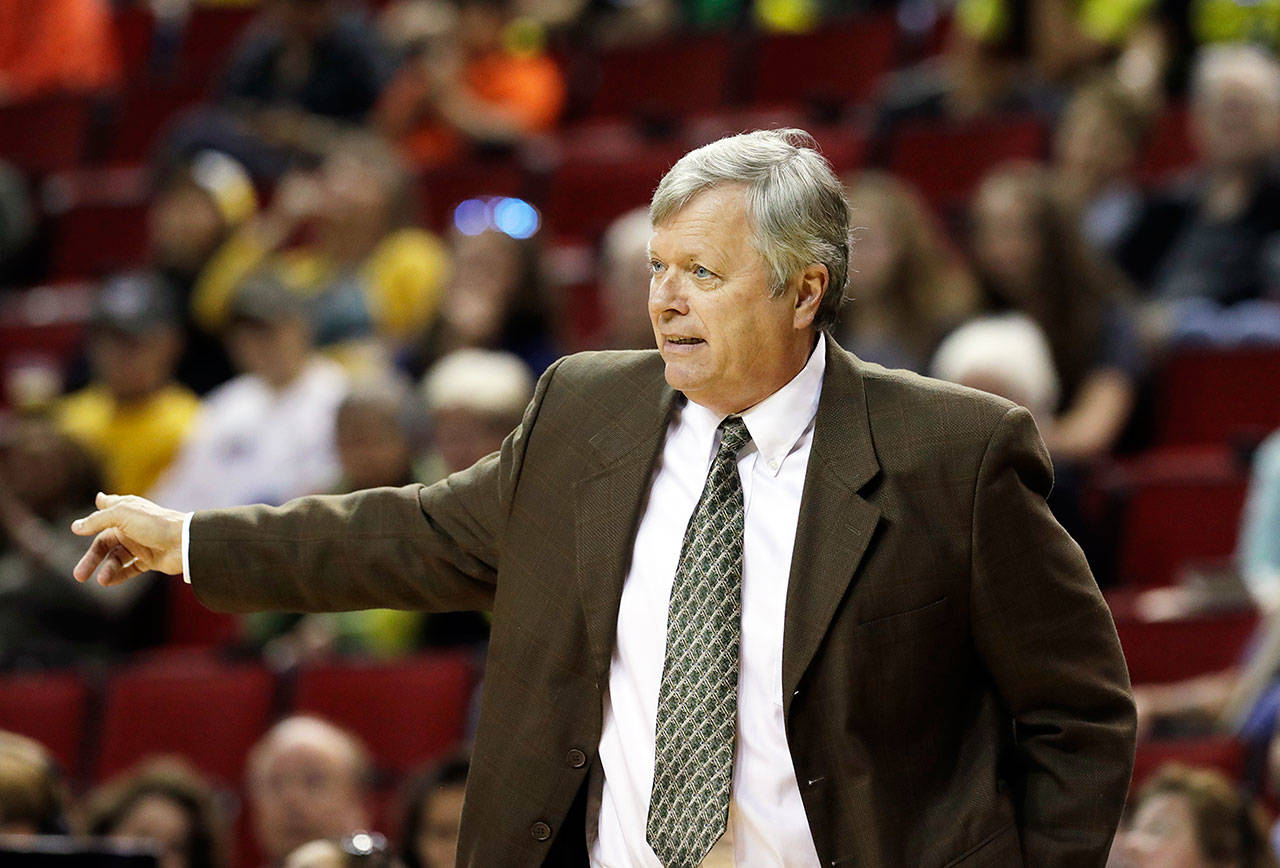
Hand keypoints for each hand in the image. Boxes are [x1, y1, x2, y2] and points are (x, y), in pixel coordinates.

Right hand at [71, 493, 187, 584]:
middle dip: (91, 559)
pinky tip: (108, 582)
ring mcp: (141, 544)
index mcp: (126, 512)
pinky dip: (119, 576)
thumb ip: (98, 520)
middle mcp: (132, 528)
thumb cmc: (154, 524)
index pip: (104, 514)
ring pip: (116, 559)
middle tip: (78, 576)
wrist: (185, 542)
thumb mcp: (122, 515)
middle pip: (104, 544)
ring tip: (101, 580)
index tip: (76, 528)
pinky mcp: (150, 560)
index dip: (92, 520)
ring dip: (107, 570)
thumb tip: (75, 527)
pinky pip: (130, 569)